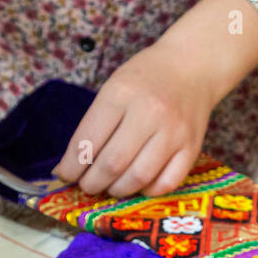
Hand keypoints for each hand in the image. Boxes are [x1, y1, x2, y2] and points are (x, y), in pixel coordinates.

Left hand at [52, 38, 220, 197]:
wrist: (193, 66)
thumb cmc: (146, 78)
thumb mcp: (114, 87)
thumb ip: (96, 123)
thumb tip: (74, 165)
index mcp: (121, 94)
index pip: (87, 141)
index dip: (71, 166)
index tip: (64, 175)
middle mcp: (149, 113)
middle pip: (112, 164)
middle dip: (91, 183)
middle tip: (86, 186)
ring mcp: (174, 133)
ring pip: (138, 178)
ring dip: (117, 190)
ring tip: (110, 187)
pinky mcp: (192, 148)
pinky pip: (167, 183)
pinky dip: (147, 191)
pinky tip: (138, 185)